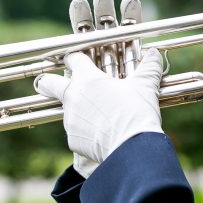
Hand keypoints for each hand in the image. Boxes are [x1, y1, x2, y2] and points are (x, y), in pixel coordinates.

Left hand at [35, 50, 163, 168]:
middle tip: (52, 83)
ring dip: (78, 111)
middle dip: (47, 82)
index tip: (80, 59)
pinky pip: (76, 133)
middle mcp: (73, 97)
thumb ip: (149, 68)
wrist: (132, 148)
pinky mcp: (72, 141)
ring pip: (66, 111)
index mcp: (87, 78)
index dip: (76, 57)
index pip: (73, 59)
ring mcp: (70, 120)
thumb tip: (155, 54)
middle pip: (48, 84)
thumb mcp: (145, 86)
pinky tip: (102, 135)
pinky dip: (86, 133)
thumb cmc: (136, 112)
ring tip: (100, 117)